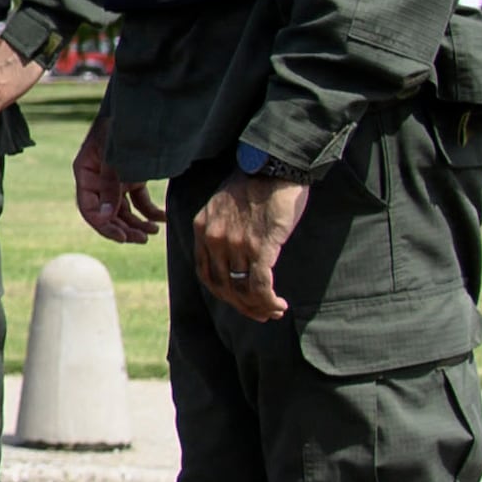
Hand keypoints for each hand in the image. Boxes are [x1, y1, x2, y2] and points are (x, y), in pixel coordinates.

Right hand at [71, 119, 158, 244]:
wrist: (141, 104)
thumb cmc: (123, 125)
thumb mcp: (115, 156)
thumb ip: (110, 186)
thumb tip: (105, 218)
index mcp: (86, 172)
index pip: (89, 207)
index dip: (103, 225)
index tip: (122, 236)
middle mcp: (98, 178)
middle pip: (106, 212)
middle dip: (123, 228)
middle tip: (141, 240)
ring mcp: (116, 178)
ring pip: (122, 210)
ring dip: (136, 224)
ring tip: (151, 233)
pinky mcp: (132, 176)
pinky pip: (139, 200)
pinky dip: (150, 211)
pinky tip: (162, 219)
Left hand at [189, 169, 314, 322]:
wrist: (276, 167)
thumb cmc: (255, 185)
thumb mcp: (223, 206)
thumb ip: (221, 230)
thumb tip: (232, 260)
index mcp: (202, 229)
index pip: (206, 274)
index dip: (224, 294)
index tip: (240, 301)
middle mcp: (214, 239)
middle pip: (223, 287)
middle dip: (243, 306)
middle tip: (261, 314)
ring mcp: (236, 244)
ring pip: (243, 290)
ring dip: (260, 306)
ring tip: (274, 310)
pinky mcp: (261, 246)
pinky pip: (260, 285)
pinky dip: (268, 300)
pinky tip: (279, 304)